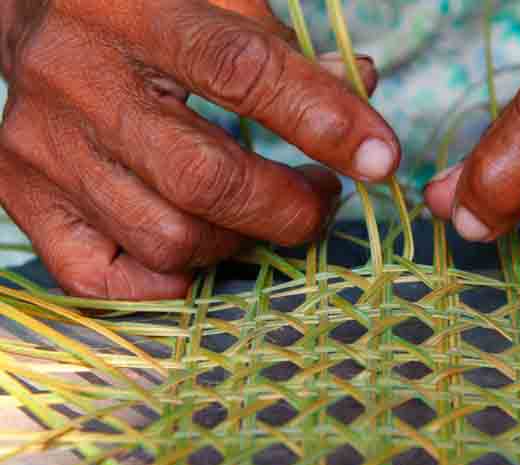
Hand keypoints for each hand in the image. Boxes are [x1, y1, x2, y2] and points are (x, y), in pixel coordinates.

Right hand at [0, 0, 398, 299]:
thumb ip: (287, 46)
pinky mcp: (23, 200)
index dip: (323, 121)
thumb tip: (363, 92)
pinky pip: (104, 279)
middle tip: (323, 198)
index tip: (380, 158)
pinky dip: (168, 279)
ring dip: (238, 241)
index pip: (242, 71)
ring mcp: (43, 150)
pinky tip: (196, 246)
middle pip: (206, 179)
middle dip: (289, 207)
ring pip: (168, 237)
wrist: (33, 12)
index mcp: (131, 10)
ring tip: (261, 212)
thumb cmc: (142, 6)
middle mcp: (75, 81)